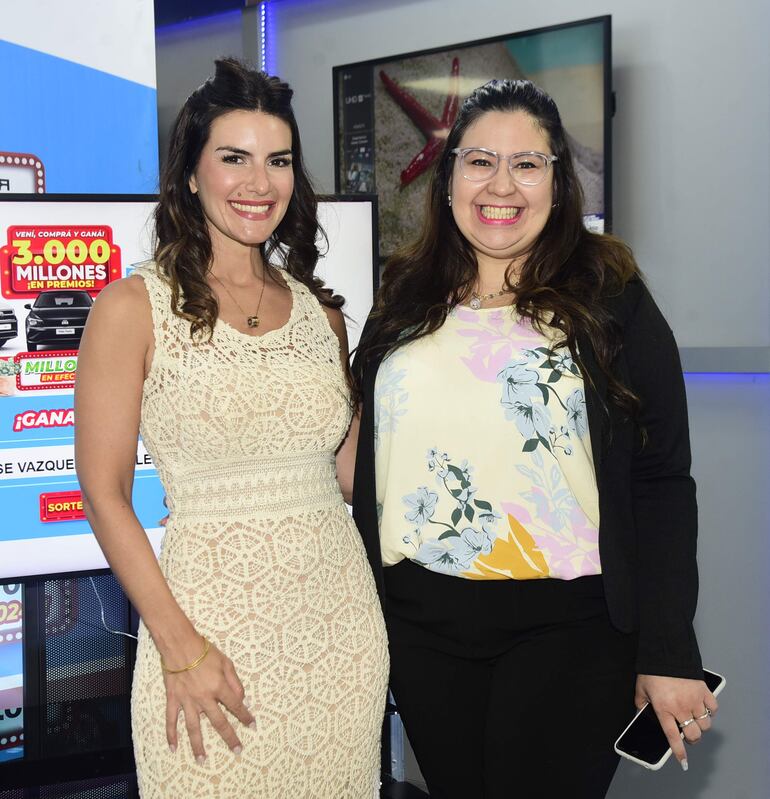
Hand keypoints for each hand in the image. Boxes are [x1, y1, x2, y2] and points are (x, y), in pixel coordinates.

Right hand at [163, 638, 254, 761]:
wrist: (180, 645)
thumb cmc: (205, 651)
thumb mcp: (226, 662)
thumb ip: (235, 682)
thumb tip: (241, 699)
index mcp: (219, 687)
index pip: (236, 706)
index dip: (245, 716)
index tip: (252, 726)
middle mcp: (204, 698)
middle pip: (219, 723)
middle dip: (229, 737)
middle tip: (237, 751)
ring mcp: (187, 701)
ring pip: (194, 728)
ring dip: (198, 746)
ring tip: (202, 760)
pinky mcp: (173, 699)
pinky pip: (172, 720)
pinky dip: (171, 734)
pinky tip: (173, 748)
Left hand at [635, 673, 717, 770]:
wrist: (666, 652)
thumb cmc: (652, 670)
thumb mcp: (641, 689)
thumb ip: (641, 704)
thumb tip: (642, 714)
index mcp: (664, 709)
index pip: (673, 737)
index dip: (679, 752)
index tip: (683, 762)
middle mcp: (680, 708)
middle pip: (694, 735)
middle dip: (692, 739)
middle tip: (688, 735)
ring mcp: (694, 700)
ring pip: (705, 725)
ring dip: (701, 726)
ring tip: (694, 720)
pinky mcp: (704, 691)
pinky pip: (713, 709)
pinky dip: (710, 711)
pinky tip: (703, 708)